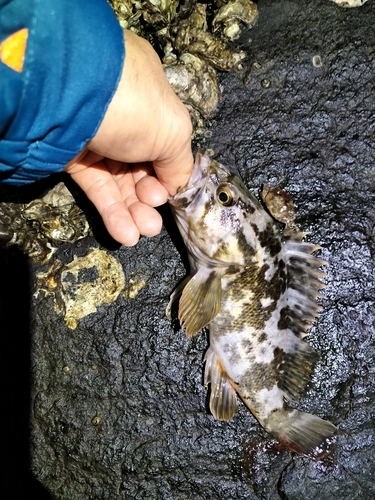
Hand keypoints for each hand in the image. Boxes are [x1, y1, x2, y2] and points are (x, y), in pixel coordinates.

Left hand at [64, 30, 192, 245]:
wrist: (73, 96)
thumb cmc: (136, 108)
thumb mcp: (174, 132)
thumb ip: (179, 164)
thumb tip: (175, 188)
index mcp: (152, 105)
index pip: (164, 148)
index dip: (167, 177)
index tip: (169, 198)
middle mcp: (125, 121)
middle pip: (141, 170)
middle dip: (149, 200)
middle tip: (154, 222)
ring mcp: (98, 140)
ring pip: (119, 183)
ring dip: (133, 211)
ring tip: (145, 231)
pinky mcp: (73, 157)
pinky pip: (96, 187)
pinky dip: (111, 211)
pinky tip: (125, 233)